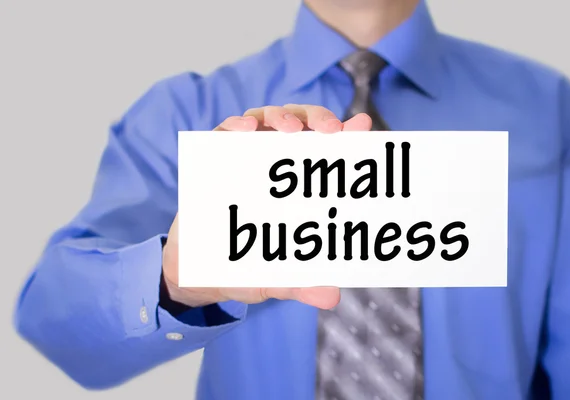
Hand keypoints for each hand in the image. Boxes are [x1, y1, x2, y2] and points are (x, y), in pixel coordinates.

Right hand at [162, 105, 371, 309]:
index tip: (362, 126)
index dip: (347, 137)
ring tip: (288, 129)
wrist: (200, 272)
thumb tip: (333, 296)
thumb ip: (301, 284)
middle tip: (329, 130)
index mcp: (300, 187)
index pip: (327, 153)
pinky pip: (224, 132)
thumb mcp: (277, 278)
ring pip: (266, 119)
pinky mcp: (214, 160)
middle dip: (317, 119)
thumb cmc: (246, 269)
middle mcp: (276, 166)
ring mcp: (245, 159)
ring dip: (280, 116)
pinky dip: (235, 125)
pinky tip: (245, 129)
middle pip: (301, 125)